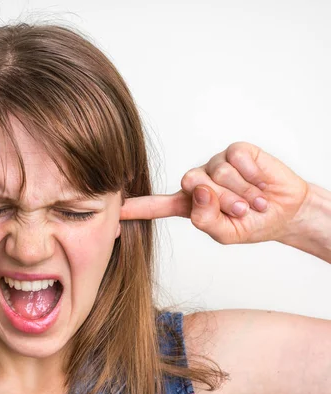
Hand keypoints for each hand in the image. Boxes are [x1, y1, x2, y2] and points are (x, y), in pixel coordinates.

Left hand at [120, 142, 309, 244]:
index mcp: (189, 204)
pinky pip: (235, 159)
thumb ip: (207, 220)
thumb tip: (198, 190)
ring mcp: (215, 165)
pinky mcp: (235, 152)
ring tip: (255, 201)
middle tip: (241, 211)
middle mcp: (198, 182)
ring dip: (240, 192)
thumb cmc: (253, 223)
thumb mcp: (228, 233)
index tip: (114, 210)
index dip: (136, 207)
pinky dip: (251, 175)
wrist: (286, 212)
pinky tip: (260, 182)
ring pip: (216, 173)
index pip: (156, 206)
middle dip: (220, 201)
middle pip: (190, 182)